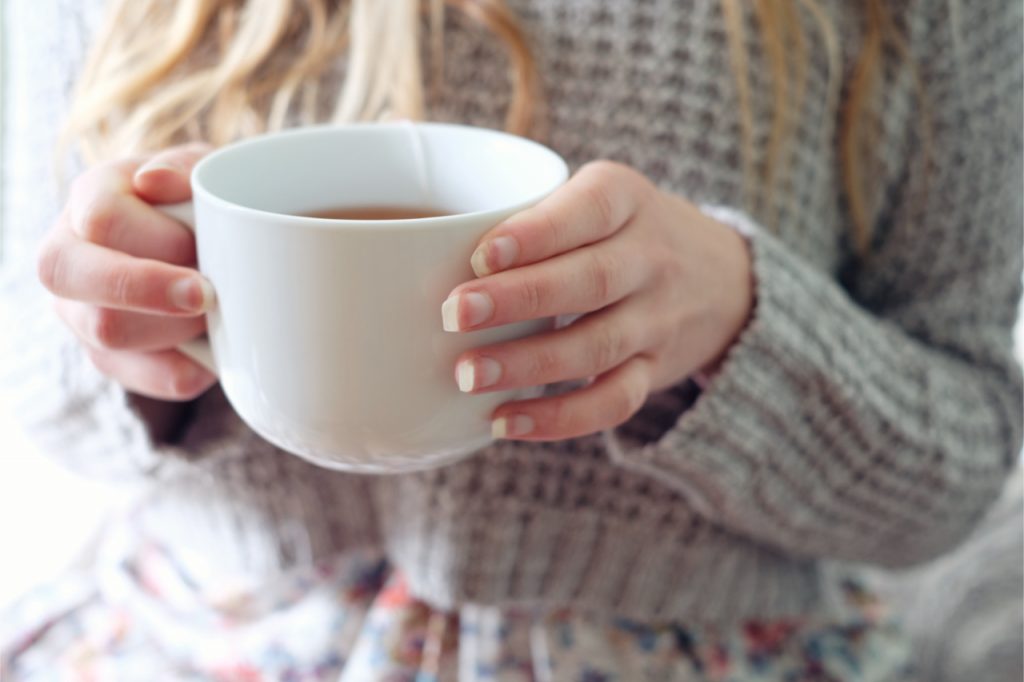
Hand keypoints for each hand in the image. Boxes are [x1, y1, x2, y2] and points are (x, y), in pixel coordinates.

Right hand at [37, 143, 217, 400]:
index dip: (159, 239)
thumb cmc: (205, 203)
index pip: (102, 218)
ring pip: (105, 334)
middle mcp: (68, 255)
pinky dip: (188, 370)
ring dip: (175, 329)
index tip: (203, 250)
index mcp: (90, 198)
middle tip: (207, 296)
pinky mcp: (107, 358)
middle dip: (146, 290)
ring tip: (217, 312)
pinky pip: (138, 377)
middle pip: (72, 277)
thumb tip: (154, 182)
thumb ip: (186, 168)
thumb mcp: (206, 172)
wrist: (209, 245)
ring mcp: (78, 312)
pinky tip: (216, 351)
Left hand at [442, 161, 753, 440]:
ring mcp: (657, 319)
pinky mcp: (655, 371)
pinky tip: (507, 422)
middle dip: (519, 299)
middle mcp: (650, 258)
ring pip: (598, 346)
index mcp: (626, 200)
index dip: (537, 233)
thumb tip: (419, 251)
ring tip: (468, 375)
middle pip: (590, 281)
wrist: (724, 278)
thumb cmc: (624, 232)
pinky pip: (615, 401)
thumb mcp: (600, 196)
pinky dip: (561, 418)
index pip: (589, 210)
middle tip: (454, 315)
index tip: (480, 254)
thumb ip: (536, 213)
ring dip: (530, 364)